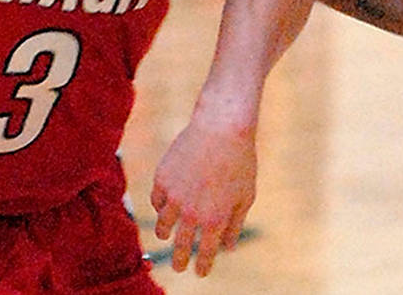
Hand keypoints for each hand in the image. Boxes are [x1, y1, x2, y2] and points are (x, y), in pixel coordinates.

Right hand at [150, 117, 256, 276]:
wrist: (222, 128)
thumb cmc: (240, 161)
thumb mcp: (246, 195)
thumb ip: (235, 224)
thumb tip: (229, 248)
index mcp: (215, 219)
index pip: (205, 252)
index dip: (202, 266)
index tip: (200, 273)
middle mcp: (191, 213)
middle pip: (179, 246)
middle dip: (179, 260)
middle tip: (179, 267)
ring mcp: (173, 197)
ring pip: (163, 225)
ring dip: (166, 233)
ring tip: (168, 236)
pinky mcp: (161, 180)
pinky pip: (156, 201)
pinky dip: (161, 206)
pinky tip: (165, 207)